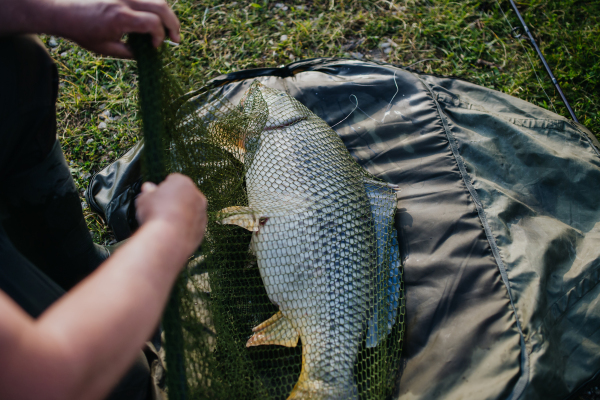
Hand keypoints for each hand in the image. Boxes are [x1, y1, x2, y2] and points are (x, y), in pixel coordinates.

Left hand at [50, 0, 179, 57]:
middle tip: (175, 39)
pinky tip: (155, 19)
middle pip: (162, 7)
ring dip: (167, 14)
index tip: (155, 48)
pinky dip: (154, 7)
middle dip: (173, 24)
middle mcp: (125, 1)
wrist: (63, 10)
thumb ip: (129, 53)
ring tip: (169, 28)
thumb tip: (145, 55)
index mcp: (120, 17)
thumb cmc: (82, 31)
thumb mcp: (106, 49)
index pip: (153, 24)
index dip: (160, 37)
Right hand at [135, 174, 206, 255]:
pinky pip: (193, 226)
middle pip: (185, 195)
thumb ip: (148, 192)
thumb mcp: (144, 199)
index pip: (173, 180)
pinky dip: (185, 228)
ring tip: (166, 223)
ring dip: (181, 214)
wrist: (168, 239)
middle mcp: (197, 195)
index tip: (155, 196)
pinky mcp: (202, 229)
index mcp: (183, 182)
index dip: (163, 188)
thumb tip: (148, 188)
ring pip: (191, 211)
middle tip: (160, 209)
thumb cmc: (155, 215)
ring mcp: (202, 213)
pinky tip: (173, 233)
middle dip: (174, 200)